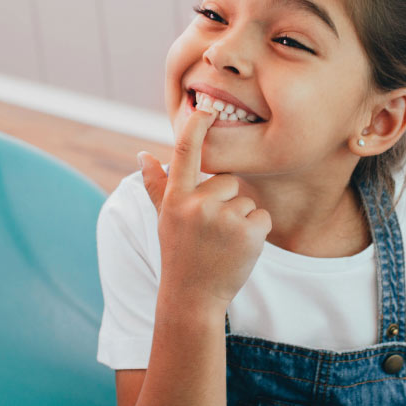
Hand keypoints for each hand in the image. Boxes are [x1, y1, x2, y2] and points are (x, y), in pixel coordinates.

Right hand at [139, 109, 271, 310]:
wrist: (193, 298)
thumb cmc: (179, 254)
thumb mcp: (164, 219)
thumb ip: (156, 185)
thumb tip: (143, 154)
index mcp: (176, 198)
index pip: (184, 152)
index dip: (196, 126)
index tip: (205, 106)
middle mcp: (197, 205)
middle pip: (228, 180)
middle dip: (226, 201)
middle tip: (211, 232)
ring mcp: (223, 219)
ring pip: (246, 200)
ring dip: (241, 220)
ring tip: (222, 244)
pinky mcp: (248, 232)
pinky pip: (262, 217)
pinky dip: (256, 232)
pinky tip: (238, 250)